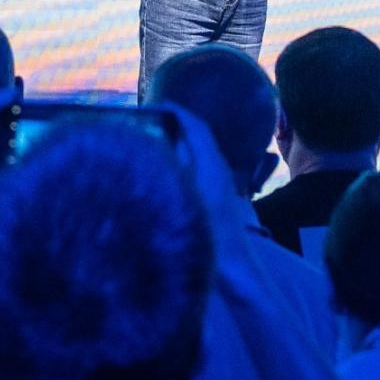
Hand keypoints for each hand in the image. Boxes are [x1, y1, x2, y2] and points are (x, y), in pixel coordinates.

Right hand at [159, 107, 260, 270]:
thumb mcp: (188, 202)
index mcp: (212, 164)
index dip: (176, 112)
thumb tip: (159, 145)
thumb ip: (175, 172)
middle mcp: (217, 168)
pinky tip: (162, 172)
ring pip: (196, 152)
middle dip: (173, 125)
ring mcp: (218, 183)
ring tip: (147, 142)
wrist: (236, 272)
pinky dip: (180, 161)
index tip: (150, 107)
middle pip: (195, 136)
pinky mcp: (215, 198)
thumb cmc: (213, 238)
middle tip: (142, 123)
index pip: (196, 126)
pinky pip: (195, 168)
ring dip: (176, 142)